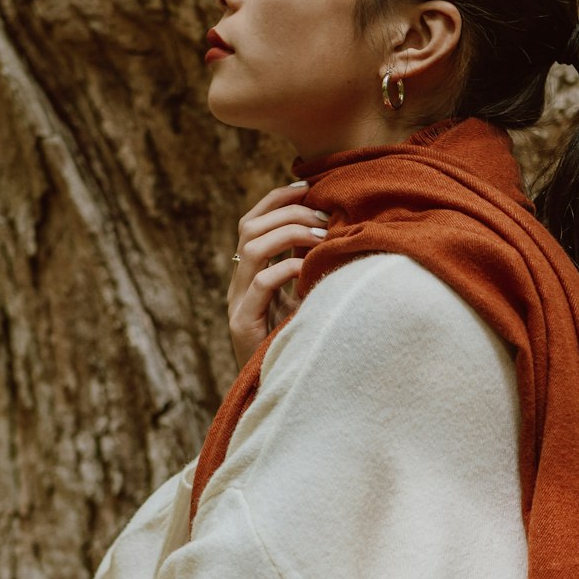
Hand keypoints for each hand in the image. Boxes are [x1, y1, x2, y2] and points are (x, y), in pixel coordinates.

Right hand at [227, 181, 328, 368]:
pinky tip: (311, 270)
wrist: (283, 392)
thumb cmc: (302, 344)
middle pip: (249, 227)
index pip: (252, 222)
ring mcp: (239, 304)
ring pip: (251, 248)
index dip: (276, 199)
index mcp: (250, 275)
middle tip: (324, 216)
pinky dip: (287, 269)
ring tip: (322, 237)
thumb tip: (338, 231)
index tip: (308, 186)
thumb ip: (311, 269)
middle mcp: (240, 285)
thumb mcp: (308, 300)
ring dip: (290, 234)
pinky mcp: (244, 325)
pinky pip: (261, 284)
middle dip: (288, 212)